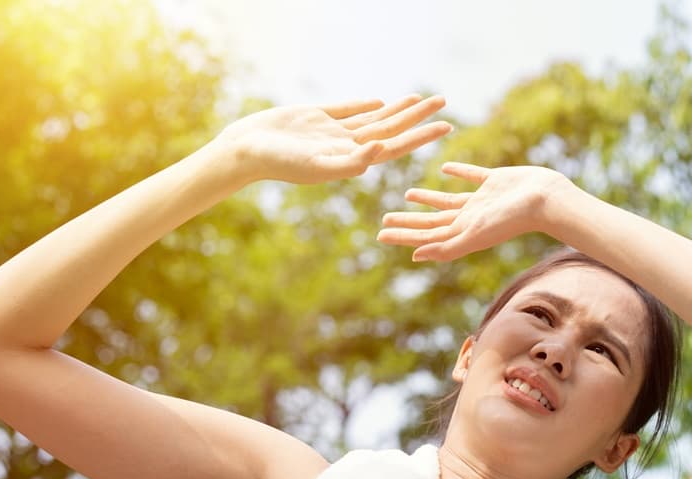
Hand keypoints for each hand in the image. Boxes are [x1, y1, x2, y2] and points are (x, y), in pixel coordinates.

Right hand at [214, 94, 451, 184]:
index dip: (421, 136)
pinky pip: (347, 111)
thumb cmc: (280, 163)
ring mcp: (332, 132)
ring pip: (373, 118)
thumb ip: (351, 161)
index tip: (445, 126)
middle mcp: (347, 146)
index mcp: (352, 159)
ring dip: (396, 110)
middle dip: (417, 117)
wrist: (246, 150)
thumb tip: (381, 149)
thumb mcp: (319, 165)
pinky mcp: (316, 118)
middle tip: (442, 102)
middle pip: (390, 129)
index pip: (395, 146)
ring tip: (419, 99)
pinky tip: (380, 102)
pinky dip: (365, 106)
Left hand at [377, 163, 576, 260]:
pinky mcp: (494, 181)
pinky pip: (471, 176)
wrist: (545, 200)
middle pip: (432, 221)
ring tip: (408, 194)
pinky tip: (445, 169)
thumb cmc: (511, 220)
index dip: (403, 235)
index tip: (380, 233)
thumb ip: (447, 246)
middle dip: (409, 221)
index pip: (426, 235)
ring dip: (428, 199)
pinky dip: (457, 173)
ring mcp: (482, 200)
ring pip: (448, 200)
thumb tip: (415, 256)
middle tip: (385, 218)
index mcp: (464, 232)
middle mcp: (470, 218)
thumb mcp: (475, 234)